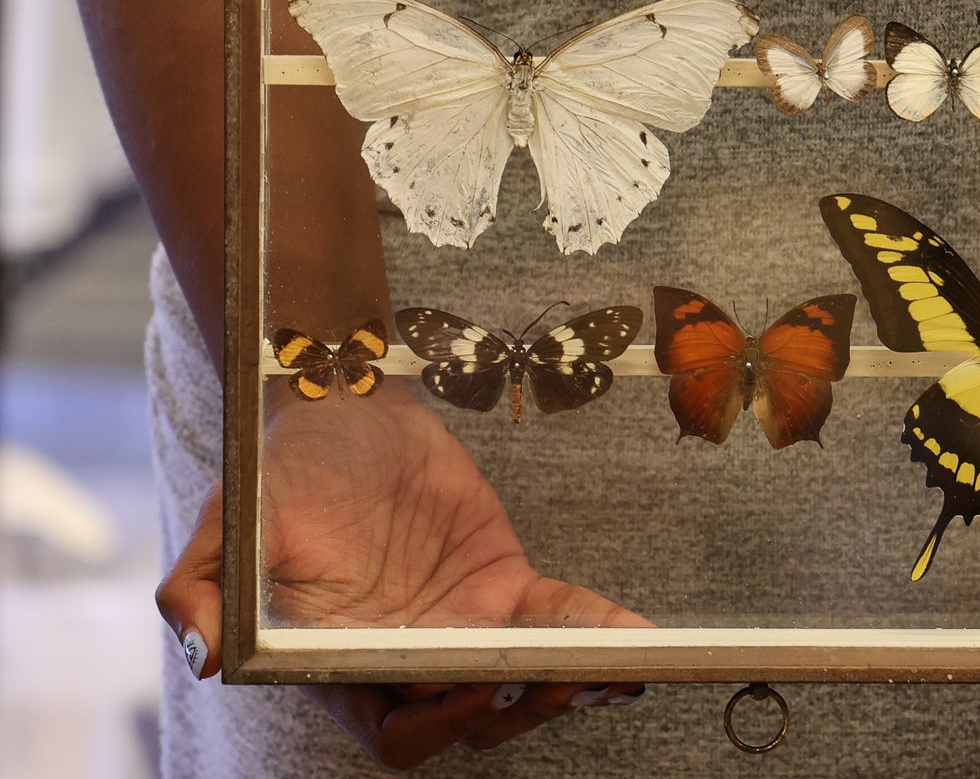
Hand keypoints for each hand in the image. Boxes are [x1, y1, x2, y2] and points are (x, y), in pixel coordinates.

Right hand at [156, 387, 648, 768]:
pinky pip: (554, 617)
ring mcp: (459, 622)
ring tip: (611, 674)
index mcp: (339, 665)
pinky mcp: (501, 580)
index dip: (431, 721)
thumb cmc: (276, 469)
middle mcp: (404, 658)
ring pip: (520, 678)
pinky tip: (633, 635)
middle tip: (558, 682)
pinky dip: (593, 629)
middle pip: (470, 718)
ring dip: (567, 684)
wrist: (341, 401)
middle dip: (513, 710)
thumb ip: (197, 591)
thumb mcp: (223, 523)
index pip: (394, 727)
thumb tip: (204, 655)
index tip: (463, 689)